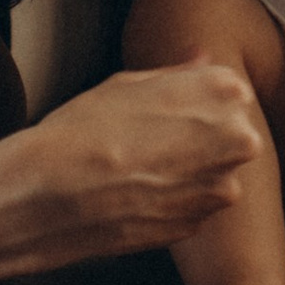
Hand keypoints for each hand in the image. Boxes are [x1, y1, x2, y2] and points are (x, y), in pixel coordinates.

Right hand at [12, 67, 262, 261]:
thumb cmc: (82, 130)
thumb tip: (201, 59)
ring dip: (187, 173)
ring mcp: (219, 188)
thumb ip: (178, 74)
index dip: (195, 102)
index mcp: (225, 93)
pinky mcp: (197, 225)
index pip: (230, 93)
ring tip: (137, 169)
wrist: (48, 194)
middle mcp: (236, 141)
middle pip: (230, 136)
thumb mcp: (128, 83)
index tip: (166, 110)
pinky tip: (133, 195)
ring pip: (212, 175)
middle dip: (200, 138)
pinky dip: (170, 203)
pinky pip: (191, 208)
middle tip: (150, 142)